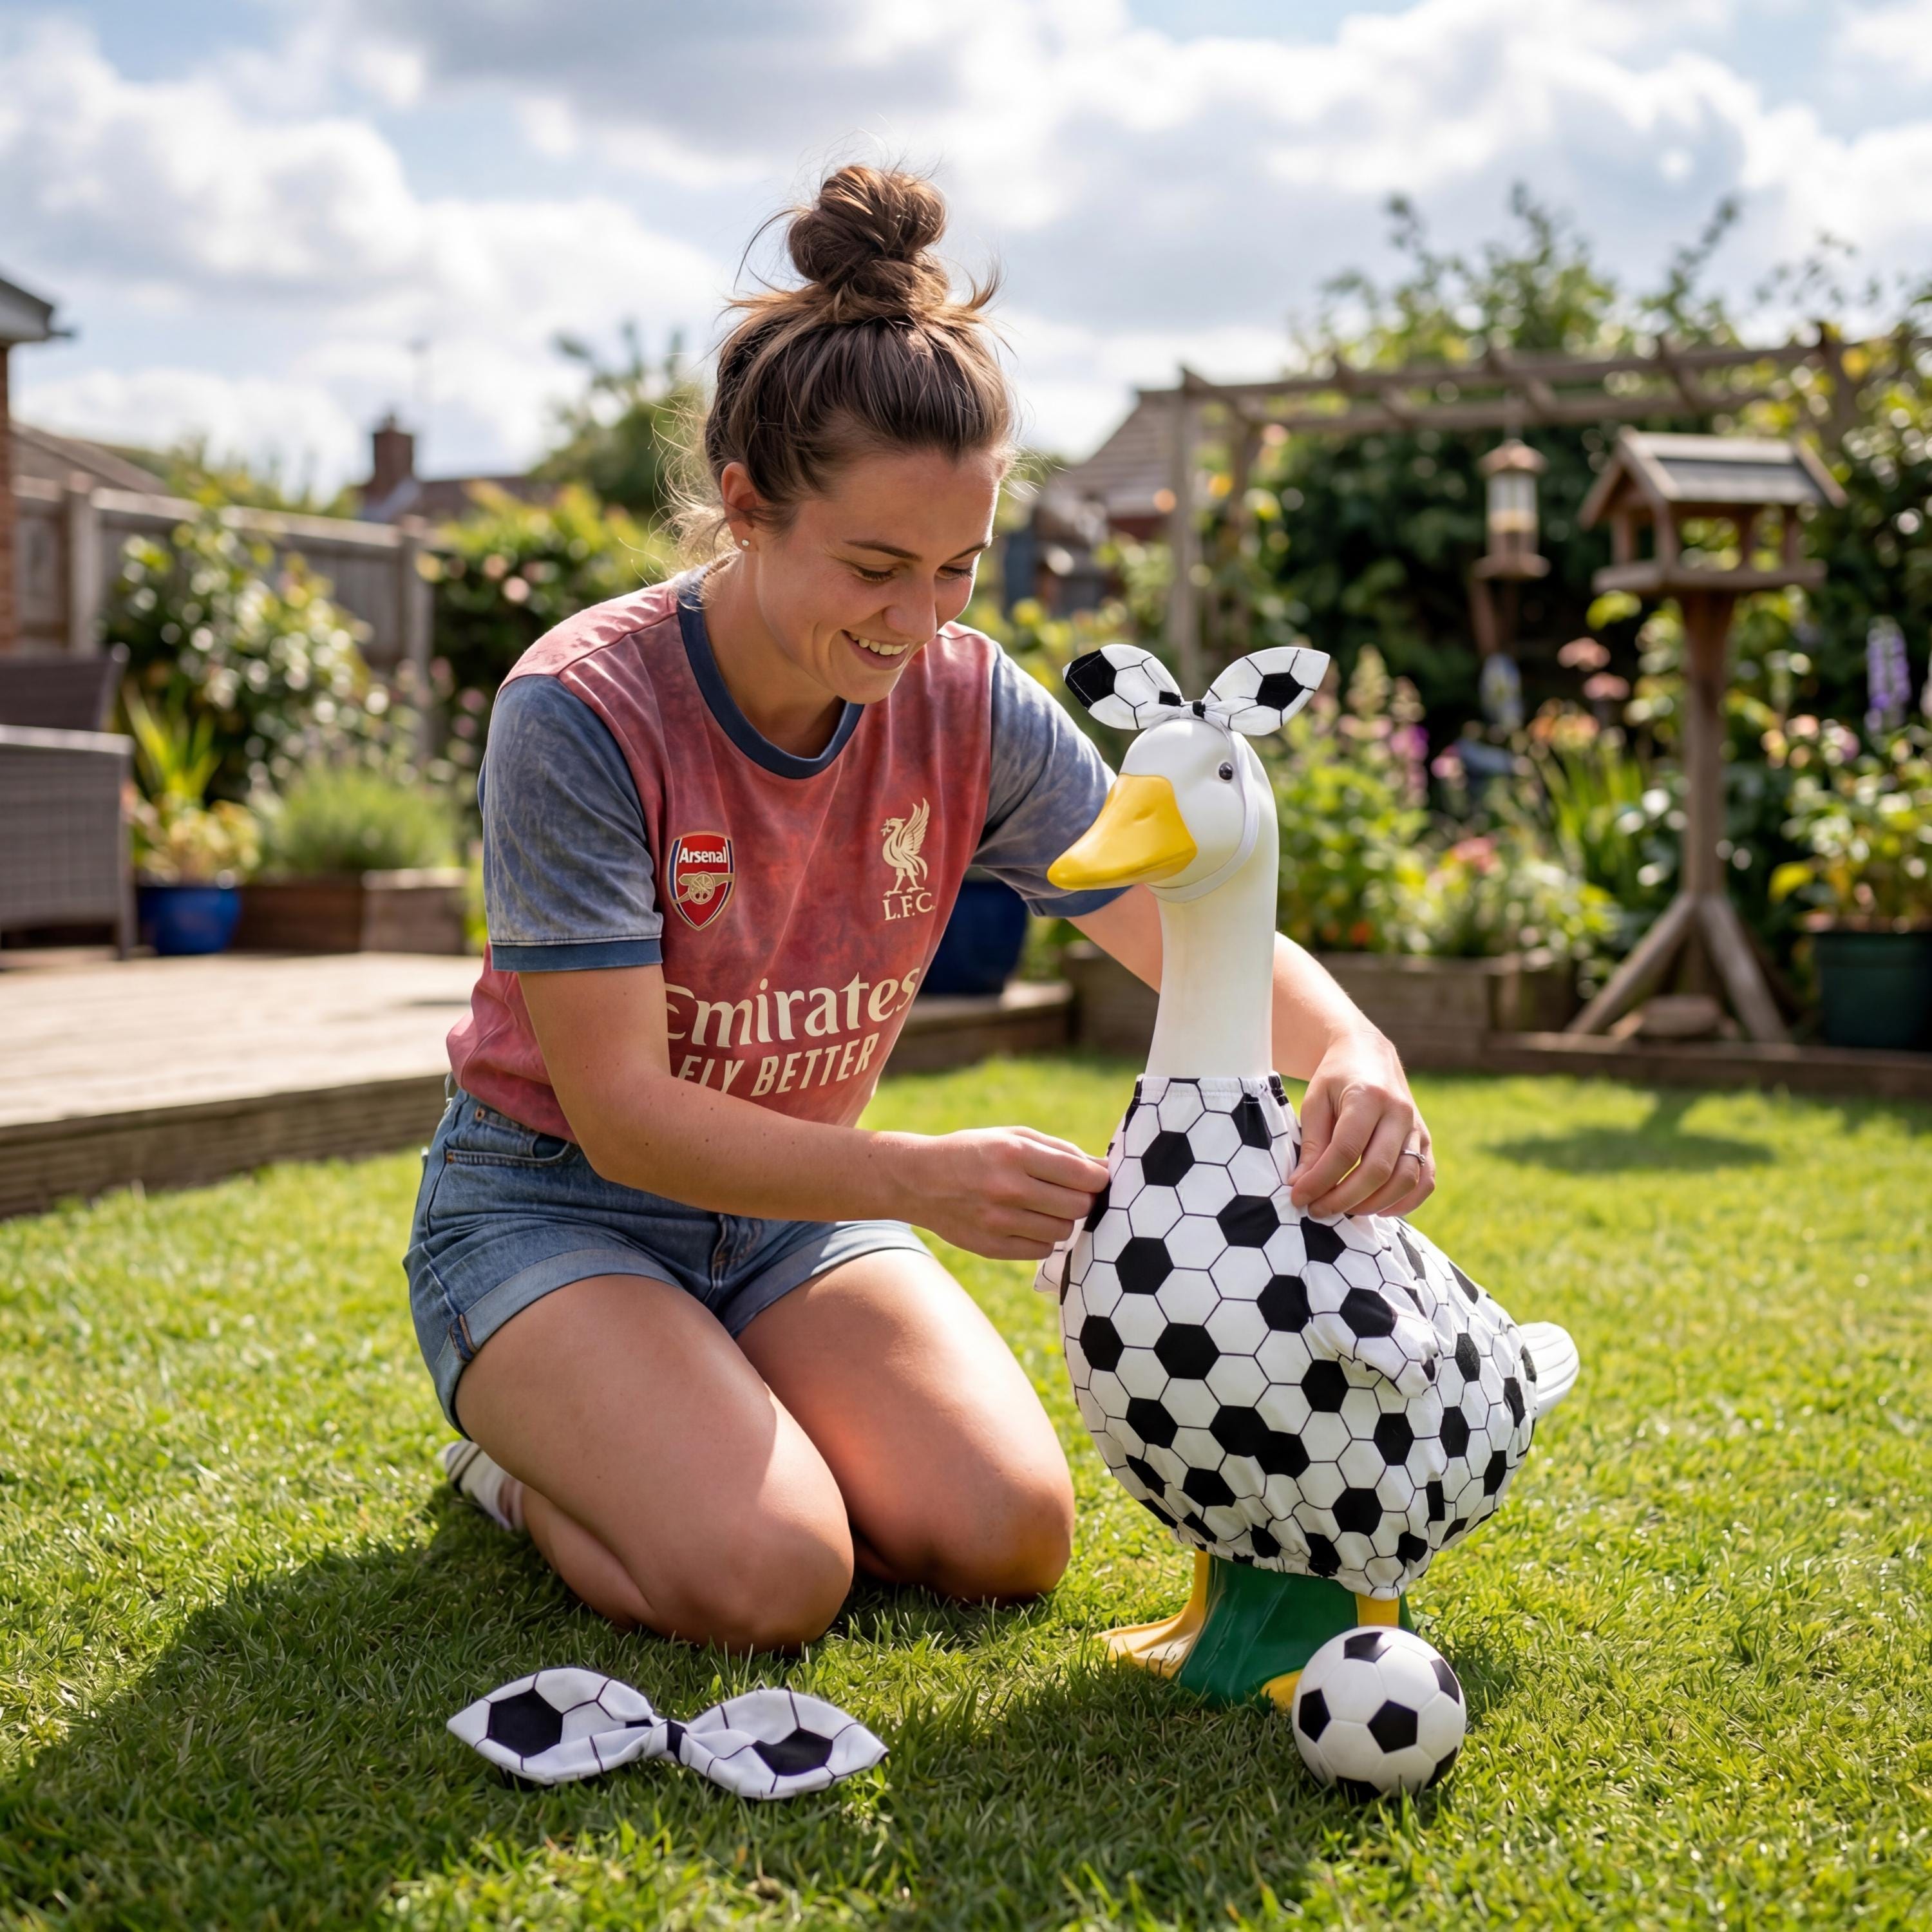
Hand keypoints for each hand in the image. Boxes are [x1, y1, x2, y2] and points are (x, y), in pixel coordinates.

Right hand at [888, 1127, 1108, 1260]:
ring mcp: (997, 1222)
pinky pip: (1042, 1250)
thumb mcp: (1013, 1137)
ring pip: (1063, 1231)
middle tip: (1070, 1192)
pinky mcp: (991, 1247)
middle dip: (1083, 1199)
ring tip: (1043, 1205)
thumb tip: (1105, 1169)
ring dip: (1062, 1219)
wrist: (919, 1180)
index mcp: (1015, 1154)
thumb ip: (1060, 1151)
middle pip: (1078, 1206)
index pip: (1082, 1175)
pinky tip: (1027, 1222)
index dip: (1099, 1178)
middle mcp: (1007, 1188)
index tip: (1096, 1177)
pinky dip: (1043, 1237)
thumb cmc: (976, 1152)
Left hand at [1289, 1026, 1434, 1219]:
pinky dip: (1405, 1202)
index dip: (1321, 1180)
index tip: (1298, 1196)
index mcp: (1368, 1096)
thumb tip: (1301, 1185)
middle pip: (1377, 1169)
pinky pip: (1426, 1179)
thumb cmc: (1335, 1078)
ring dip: (1373, 1204)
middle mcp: (1399, 1112)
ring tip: (1343, 1212)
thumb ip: (1312, 1143)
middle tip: (1317, 1211)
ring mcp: (1417, 1127)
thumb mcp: (1314, 1100)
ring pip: (1405, 1180)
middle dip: (1344, 1198)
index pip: (1345, 1150)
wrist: (1369, 1054)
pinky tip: (1378, 1209)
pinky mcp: (1425, 1139)